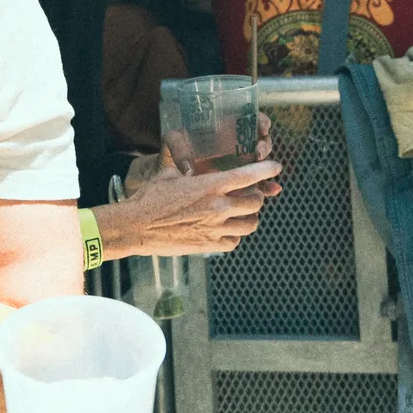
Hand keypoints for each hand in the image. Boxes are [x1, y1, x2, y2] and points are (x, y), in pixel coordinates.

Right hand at [111, 148, 281, 255]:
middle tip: (251, 195)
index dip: (266, 169)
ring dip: (249, 217)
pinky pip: (234, 241)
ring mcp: (215, 228)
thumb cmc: (150, 198)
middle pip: (256, 202)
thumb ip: (188, 171)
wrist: (136, 226)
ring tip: (242, 214)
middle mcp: (218, 207)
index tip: (276, 167)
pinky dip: (234, 235)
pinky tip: (225, 230)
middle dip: (257, 197)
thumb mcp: (169, 175)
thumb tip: (191, 166)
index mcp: (210, 185)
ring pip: (250, 225)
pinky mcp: (209, 245)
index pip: (248, 175)